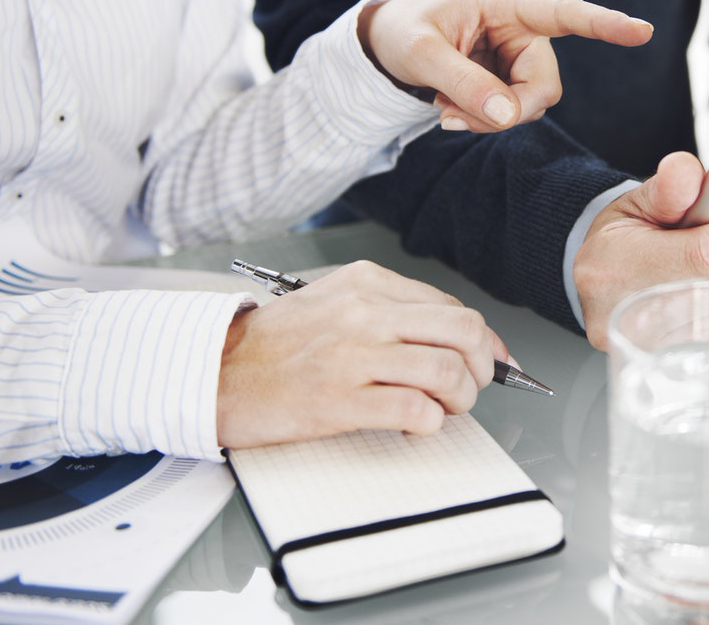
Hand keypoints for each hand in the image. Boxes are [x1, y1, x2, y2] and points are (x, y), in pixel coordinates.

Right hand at [215, 261, 507, 447]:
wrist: (214, 373)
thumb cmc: (275, 346)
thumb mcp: (335, 302)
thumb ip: (391, 312)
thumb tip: (455, 338)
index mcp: (368, 284)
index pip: (453, 307)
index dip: (485, 341)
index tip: (493, 362)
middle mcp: (365, 312)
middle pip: (465, 332)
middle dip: (484, 367)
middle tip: (471, 388)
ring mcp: (353, 355)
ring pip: (449, 371)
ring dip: (460, 399)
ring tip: (442, 409)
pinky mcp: (339, 399)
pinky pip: (415, 410)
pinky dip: (429, 422)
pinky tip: (414, 424)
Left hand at [361, 0, 652, 132]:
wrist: (392, 42)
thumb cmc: (404, 32)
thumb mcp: (420, 54)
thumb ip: (463, 82)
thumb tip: (508, 116)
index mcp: (506, 1)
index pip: (562, 12)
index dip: (603, 23)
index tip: (642, 31)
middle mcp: (524, 25)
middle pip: (543, 84)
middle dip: (504, 110)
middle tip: (450, 117)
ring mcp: (523, 53)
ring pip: (533, 104)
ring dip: (490, 118)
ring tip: (445, 106)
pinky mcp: (516, 77)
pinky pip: (518, 112)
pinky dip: (485, 120)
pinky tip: (453, 108)